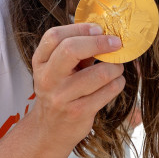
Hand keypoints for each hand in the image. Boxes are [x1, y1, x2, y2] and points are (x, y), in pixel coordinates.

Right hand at [25, 23, 126, 147]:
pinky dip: (118, 83)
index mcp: (40, 62)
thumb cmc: (61, 91)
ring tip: (116, 67)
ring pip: (99, 73)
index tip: (99, 28)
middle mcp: (48, 79)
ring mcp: (62, 97)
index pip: (55, 36)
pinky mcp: (79, 112)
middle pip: (71, 49)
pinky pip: (108, 91)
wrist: (50, 130)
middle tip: (116, 43)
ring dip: (115, 67)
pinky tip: (115, 82)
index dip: (80, 28)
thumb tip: (106, 32)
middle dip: (100, 43)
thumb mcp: (59, 69)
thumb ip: (76, 50)